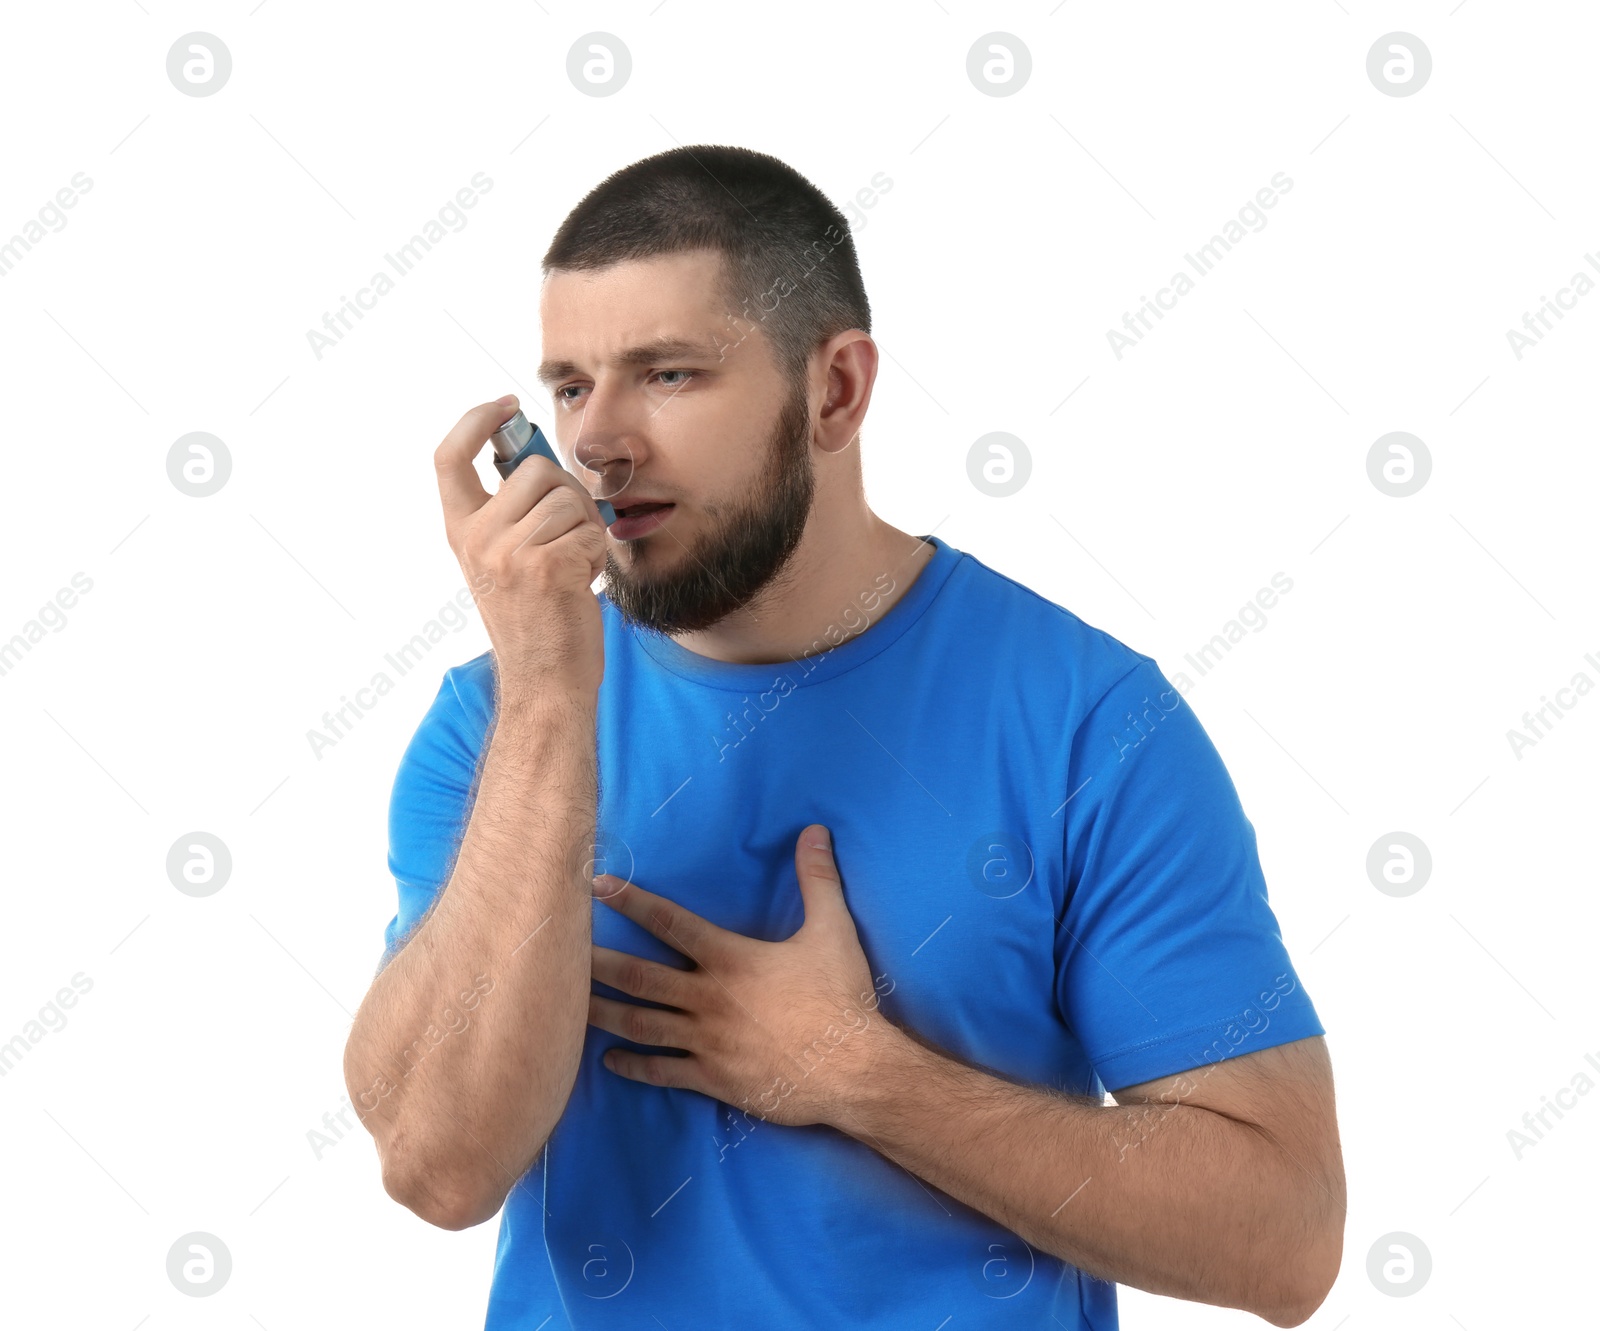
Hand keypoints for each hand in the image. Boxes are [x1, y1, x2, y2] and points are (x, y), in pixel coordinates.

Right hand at [434, 395, 609, 703]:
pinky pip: (591, 530)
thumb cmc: (536, 622)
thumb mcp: (502, 563)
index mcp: (460, 532)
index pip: (447, 456)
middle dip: (567, 494)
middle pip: (535, 470)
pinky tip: (583, 583)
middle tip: (571, 534)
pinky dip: (598, 554)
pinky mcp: (549, 566)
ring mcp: (510, 552)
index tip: (504, 404)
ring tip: (574, 565)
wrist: (545, 682)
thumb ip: (509, 515)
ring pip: (569, 499)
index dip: (474, 420)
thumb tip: (538, 462)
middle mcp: (477, 538)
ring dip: (586, 528)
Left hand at [587, 825, 896, 1129]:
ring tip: (569, 1007)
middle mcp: (709, 998)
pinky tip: (608, 1063)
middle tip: (557, 954)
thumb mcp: (833, 931)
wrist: (853, 1068)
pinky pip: (664, 1072)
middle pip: (640, 977)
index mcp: (731, 959)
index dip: (632, 901)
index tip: (597, 885)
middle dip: (598, 964)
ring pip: (641, 1025)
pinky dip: (633, 1067)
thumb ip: (818, 880)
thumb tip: (815, 831)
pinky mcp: (714, 1078)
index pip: (671, 922)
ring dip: (603, 1015)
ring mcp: (707, 1041)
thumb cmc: (842, 998)